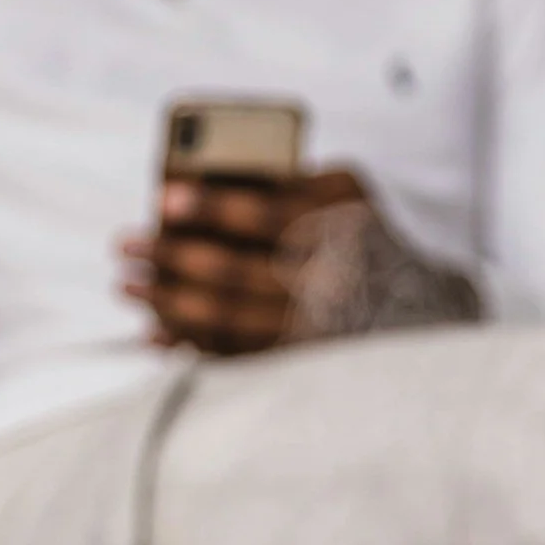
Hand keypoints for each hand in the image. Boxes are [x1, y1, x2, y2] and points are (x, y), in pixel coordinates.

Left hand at [119, 166, 373, 354]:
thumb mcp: (342, 191)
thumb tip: (199, 189)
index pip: (271, 215)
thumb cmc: (361, 232)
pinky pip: (235, 356)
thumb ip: (287, 182)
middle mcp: (333, 280)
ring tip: (127, 286)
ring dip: (168, 304)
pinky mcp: (301, 362)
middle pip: (238, 272)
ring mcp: (317, 328)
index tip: (164, 198)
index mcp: (342, 223)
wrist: (418, 305)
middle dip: (172, 258)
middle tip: (125, 246)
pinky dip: (189, 345)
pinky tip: (153, 332)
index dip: (214, 206)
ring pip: (230, 319)